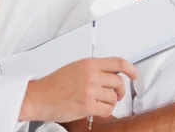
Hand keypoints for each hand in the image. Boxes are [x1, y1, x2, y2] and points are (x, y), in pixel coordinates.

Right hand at [19, 57, 137, 122]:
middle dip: (120, 91)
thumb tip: (111, 73)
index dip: (131, 69)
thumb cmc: (54, 84)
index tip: (134, 75)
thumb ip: (94, 68)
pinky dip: (105, 110)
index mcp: (89, 63)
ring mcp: (90, 90)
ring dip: (110, 101)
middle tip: (116, 94)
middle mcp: (91, 75)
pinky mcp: (87, 105)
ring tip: (100, 102)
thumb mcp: (76, 68)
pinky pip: (107, 109)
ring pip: (114, 97)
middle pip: (119, 82)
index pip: (119, 63)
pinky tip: (97, 109)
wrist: (39, 97)